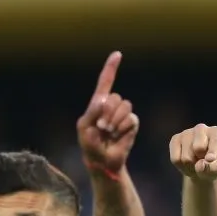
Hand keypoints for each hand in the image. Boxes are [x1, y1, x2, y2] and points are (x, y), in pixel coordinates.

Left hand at [77, 51, 138, 172]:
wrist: (102, 161)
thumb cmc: (89, 145)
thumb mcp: (84, 127)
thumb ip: (92, 112)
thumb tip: (103, 100)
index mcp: (98, 103)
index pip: (105, 81)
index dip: (111, 68)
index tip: (117, 55)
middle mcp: (112, 106)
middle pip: (115, 97)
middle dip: (108, 112)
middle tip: (102, 127)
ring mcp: (123, 115)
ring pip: (124, 105)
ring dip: (115, 120)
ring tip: (109, 132)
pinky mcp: (132, 124)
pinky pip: (131, 118)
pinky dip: (123, 127)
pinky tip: (118, 135)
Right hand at [169, 124, 216, 181]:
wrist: (199, 166)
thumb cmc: (211, 165)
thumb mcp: (216, 170)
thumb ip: (213, 168)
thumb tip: (199, 165)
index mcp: (216, 133)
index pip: (215, 141)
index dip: (212, 152)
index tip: (211, 159)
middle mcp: (201, 129)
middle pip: (198, 148)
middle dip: (200, 161)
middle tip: (202, 162)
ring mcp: (186, 132)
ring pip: (186, 158)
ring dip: (190, 167)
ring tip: (194, 164)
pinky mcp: (175, 139)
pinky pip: (176, 159)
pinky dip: (181, 167)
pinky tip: (186, 163)